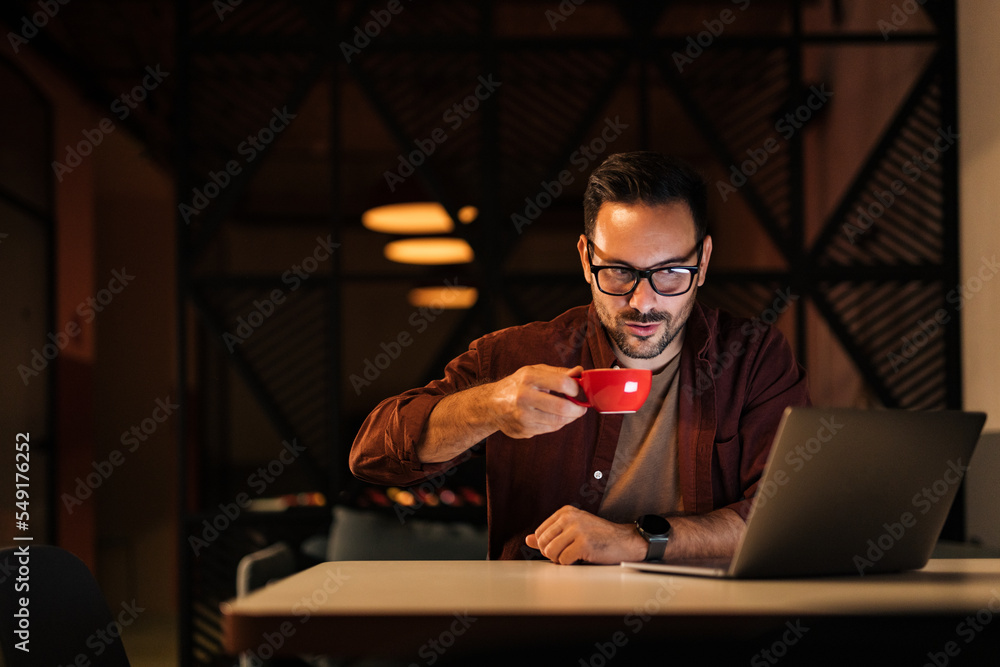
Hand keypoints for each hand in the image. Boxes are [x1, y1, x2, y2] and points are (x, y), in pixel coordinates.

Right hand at [489, 365, 587, 438]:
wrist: (490, 404)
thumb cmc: (518, 385)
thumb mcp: (534, 372)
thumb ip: (558, 372)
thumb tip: (580, 372)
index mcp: (529, 378)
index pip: (562, 383)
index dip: (576, 388)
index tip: (579, 390)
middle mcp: (524, 397)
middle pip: (562, 407)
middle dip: (578, 409)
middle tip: (582, 407)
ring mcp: (523, 416)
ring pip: (558, 421)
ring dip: (570, 418)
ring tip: (572, 412)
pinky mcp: (524, 430)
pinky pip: (550, 429)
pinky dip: (558, 424)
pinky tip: (556, 417)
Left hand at [525, 505, 645, 564]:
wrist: (625, 541)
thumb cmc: (599, 537)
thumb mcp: (573, 530)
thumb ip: (550, 535)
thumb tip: (528, 540)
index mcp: (565, 512)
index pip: (540, 533)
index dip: (547, 546)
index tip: (560, 548)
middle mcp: (570, 517)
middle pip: (543, 543)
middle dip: (552, 554)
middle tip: (567, 554)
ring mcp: (577, 529)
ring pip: (551, 552)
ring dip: (560, 560)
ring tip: (573, 556)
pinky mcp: (584, 543)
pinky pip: (563, 560)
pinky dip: (570, 564)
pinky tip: (581, 558)